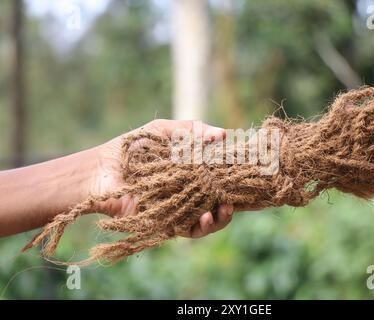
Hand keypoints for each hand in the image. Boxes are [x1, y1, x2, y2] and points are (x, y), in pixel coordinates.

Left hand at [91, 119, 233, 237]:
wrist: (103, 168)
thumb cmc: (132, 147)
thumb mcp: (165, 130)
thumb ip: (193, 130)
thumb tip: (223, 134)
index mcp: (192, 172)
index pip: (220, 177)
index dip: (235, 177)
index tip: (248, 172)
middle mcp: (189, 192)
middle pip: (220, 200)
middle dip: (235, 200)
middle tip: (243, 194)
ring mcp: (180, 209)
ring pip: (210, 219)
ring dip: (223, 216)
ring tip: (226, 208)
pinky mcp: (167, 224)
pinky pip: (191, 229)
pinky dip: (204, 225)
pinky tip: (208, 215)